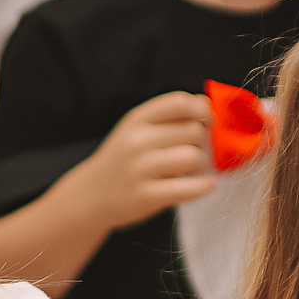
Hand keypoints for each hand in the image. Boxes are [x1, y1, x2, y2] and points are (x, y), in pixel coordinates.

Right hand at [61, 91, 215, 233]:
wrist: (91, 194)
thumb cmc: (122, 160)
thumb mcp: (137, 128)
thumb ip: (169, 115)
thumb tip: (205, 103)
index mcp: (137, 119)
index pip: (178, 102)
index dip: (201, 110)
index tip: (206, 121)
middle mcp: (137, 140)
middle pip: (193, 130)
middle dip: (201, 142)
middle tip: (191, 152)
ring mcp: (140, 169)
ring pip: (194, 157)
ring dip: (199, 165)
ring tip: (188, 170)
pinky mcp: (146, 196)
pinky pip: (188, 188)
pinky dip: (204, 186)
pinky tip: (205, 184)